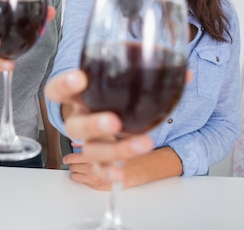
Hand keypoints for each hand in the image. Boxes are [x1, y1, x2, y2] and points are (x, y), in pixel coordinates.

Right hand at [44, 70, 152, 185]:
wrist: (118, 111)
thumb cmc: (116, 88)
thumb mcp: (127, 74)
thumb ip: (150, 70)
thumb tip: (185, 73)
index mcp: (78, 94)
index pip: (57, 89)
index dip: (64, 85)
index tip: (80, 78)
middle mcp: (79, 116)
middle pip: (74, 125)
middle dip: (93, 124)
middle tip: (113, 121)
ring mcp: (89, 139)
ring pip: (90, 149)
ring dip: (114, 149)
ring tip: (142, 143)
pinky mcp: (101, 155)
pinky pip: (99, 167)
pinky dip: (108, 172)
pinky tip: (121, 173)